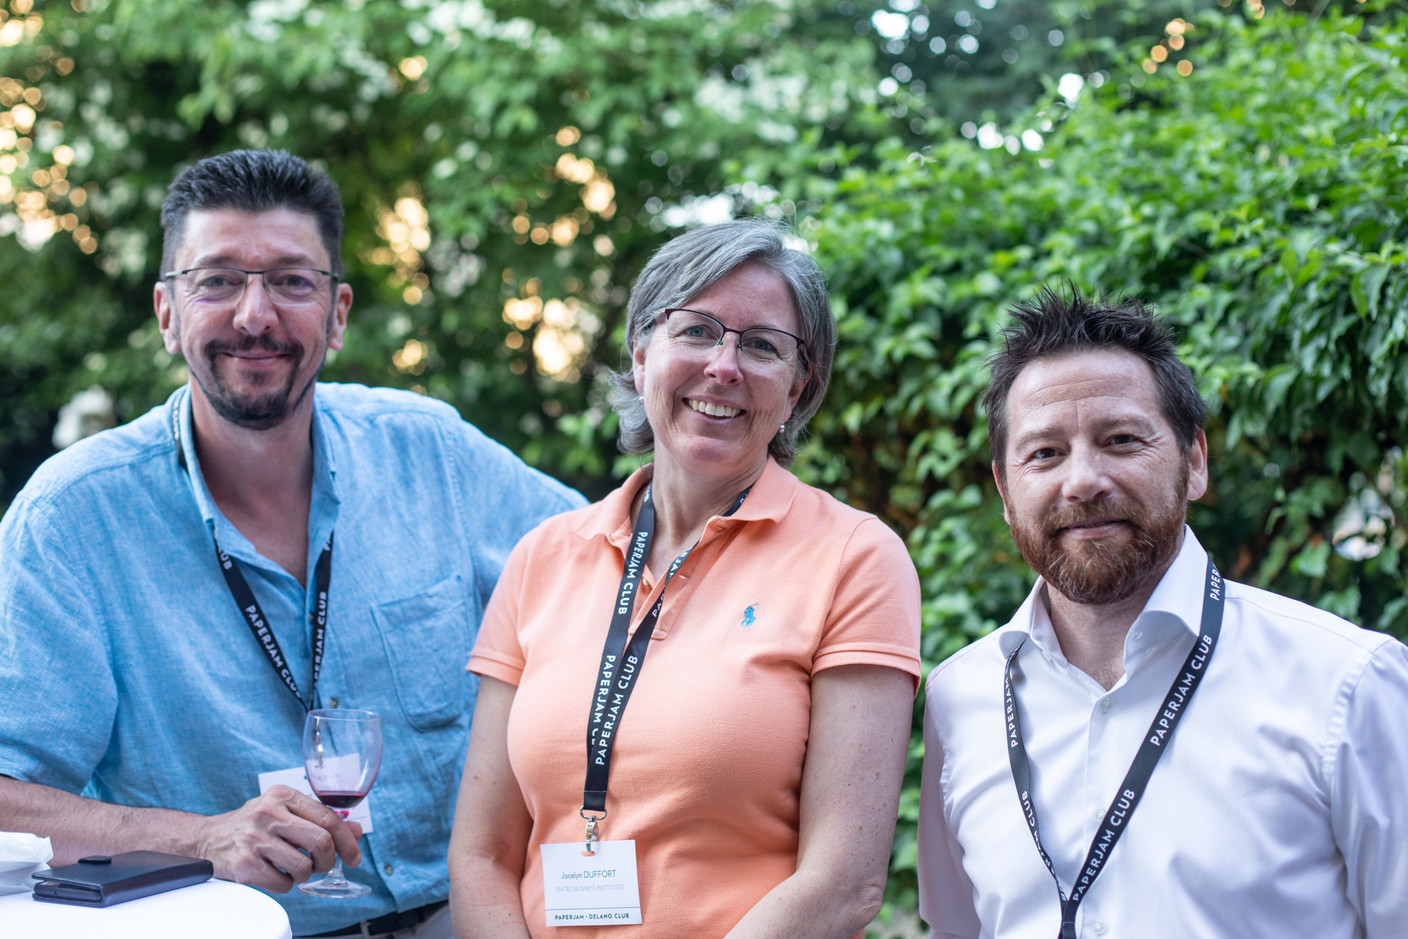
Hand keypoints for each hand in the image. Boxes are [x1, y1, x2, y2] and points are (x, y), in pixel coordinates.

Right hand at [194, 784, 363, 891]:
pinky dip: (286, 884)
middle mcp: (268, 813)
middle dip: (328, 860)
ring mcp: (254, 839)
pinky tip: (276, 873)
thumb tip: (356, 831)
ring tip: (294, 868)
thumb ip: (320, 819)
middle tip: (322, 865)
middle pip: (321, 842)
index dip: (347, 841)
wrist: (209, 838)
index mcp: (283, 795)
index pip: (328, 818)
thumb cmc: (255, 825)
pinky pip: (283, 884)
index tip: (354, 856)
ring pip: (304, 866)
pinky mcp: (244, 864)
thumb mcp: (286, 811)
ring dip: (305, 874)